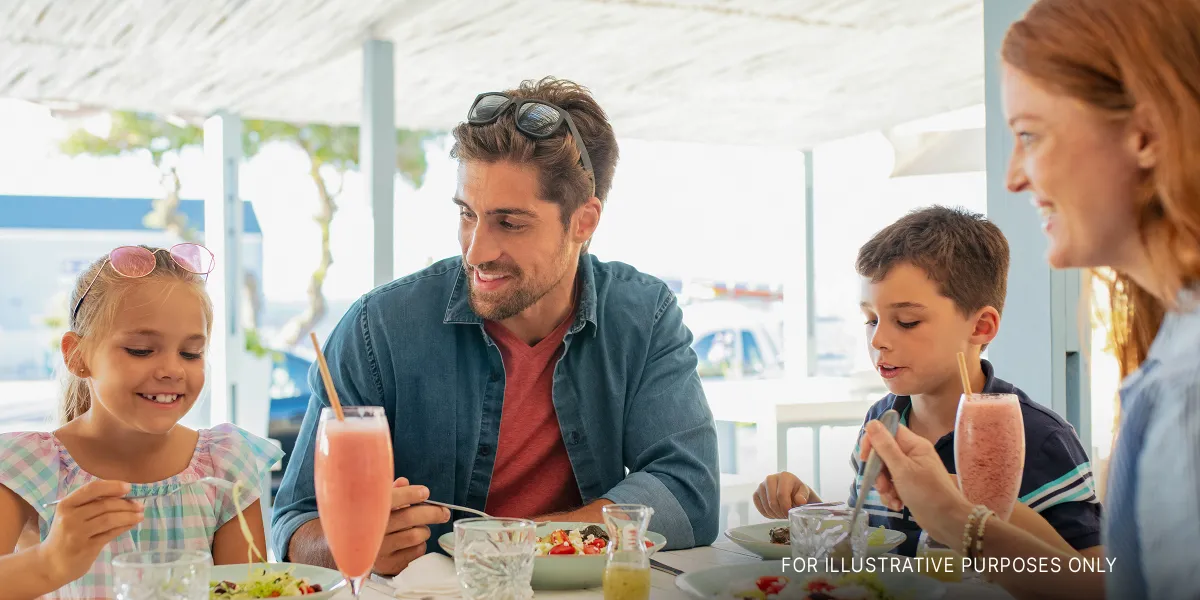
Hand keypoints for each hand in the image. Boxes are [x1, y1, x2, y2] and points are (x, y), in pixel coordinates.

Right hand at [38, 480, 143, 584]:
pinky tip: (132, 524)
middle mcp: (70, 517)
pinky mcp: (87, 547)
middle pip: (105, 505)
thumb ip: (90, 504)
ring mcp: (78, 533)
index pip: (92, 489)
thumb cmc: (65, 535)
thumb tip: (123, 495)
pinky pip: (110, 533)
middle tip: (139, 505)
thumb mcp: (71, 515)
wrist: (51, 563)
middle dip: (126, 504)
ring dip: (129, 515)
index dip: (112, 486)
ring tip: (140, 515)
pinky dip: (124, 527)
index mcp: (66, 504)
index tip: (128, 487)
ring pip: (110, 519)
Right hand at [372, 478, 450, 575]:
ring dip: (424, 530)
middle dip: (432, 513)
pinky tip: (413, 543)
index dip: (412, 494)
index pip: (393, 498)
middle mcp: (372, 531)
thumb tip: (404, 482)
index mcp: (368, 511)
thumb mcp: (376, 505)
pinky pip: (416, 552)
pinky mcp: (387, 565)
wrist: (353, 553)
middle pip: (410, 517)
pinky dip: (420, 546)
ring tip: (420, 528)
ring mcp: (379, 550)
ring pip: (416, 535)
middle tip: (443, 512)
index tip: (425, 493)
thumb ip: (391, 493)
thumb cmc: (370, 523)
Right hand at [753, 472, 810, 518]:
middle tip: (786, 516)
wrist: (791, 492)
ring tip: (782, 514)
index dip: (785, 508)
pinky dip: (767, 514)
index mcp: (784, 476)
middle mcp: (770, 478)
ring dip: (774, 514)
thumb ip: (803, 496)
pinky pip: (759, 507)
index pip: (781, 495)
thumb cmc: (798, 492)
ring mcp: (761, 486)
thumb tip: (800, 501)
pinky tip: (775, 513)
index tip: (790, 514)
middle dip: (780, 513)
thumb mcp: (805, 493)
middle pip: (772, 502)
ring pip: (766, 506)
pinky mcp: (756, 493)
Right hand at [859, 422, 971, 542]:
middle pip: (884, 453)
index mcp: (914, 445)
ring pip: (885, 471)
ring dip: (884, 486)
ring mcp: (911, 471)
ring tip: (893, 498)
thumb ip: (885, 446)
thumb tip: (871, 423)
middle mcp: (912, 454)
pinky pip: (891, 485)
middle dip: (878, 471)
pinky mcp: (909, 486)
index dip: (873, 441)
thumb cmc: (927, 493)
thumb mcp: (902, 469)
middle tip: (881, 485)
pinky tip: (897, 504)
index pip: (887, 431)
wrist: (947, 521)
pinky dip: (891, 495)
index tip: (864, 457)